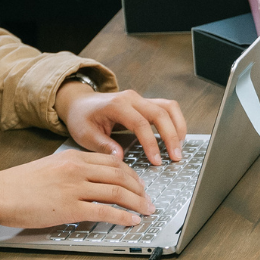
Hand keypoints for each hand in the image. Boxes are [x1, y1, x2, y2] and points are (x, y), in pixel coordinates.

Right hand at [0, 148, 155, 235]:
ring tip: (146, 211)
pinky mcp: (69, 208)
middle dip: (139, 189)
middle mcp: (76, 169)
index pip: (112, 162)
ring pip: (117, 192)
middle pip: (120, 175)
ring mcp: (74, 188)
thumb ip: (70, 172)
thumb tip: (89, 183)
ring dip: (137, 203)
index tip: (139, 184)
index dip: (131, 174)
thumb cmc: (17, 185)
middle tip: (148, 200)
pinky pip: (104, 211)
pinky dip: (122, 217)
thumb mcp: (49, 168)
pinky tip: (131, 221)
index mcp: (72, 157)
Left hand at [55, 84, 186, 164]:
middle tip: (176, 157)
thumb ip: (103, 146)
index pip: (140, 123)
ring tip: (180, 147)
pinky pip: (166, 107)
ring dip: (178, 126)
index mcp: (116, 105)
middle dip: (171, 136)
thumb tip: (120, 158)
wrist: (79, 103)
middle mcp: (131, 98)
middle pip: (160, 113)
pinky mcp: (145, 102)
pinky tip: (177, 137)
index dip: (151, 143)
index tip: (156, 161)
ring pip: (168, 107)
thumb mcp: (85, 135)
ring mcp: (140, 98)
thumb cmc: (81, 118)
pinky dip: (175, 121)